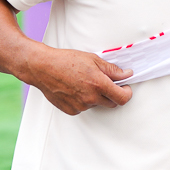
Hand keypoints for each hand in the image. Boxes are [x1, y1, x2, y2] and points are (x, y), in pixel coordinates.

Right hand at [18, 47, 133, 115]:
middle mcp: (90, 98)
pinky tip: (75, 89)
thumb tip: (126, 75)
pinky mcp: (71, 110)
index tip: (125, 88)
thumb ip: (112, 70)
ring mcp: (80, 106)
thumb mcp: (93, 60)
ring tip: (84, 82)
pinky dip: (83, 100)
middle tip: (105, 82)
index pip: (122, 98)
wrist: (43, 68)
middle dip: (112, 94)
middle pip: (111, 103)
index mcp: (99, 85)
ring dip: (96, 97)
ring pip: (96, 104)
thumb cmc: (66, 61)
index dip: (127, 93)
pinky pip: (83, 108)